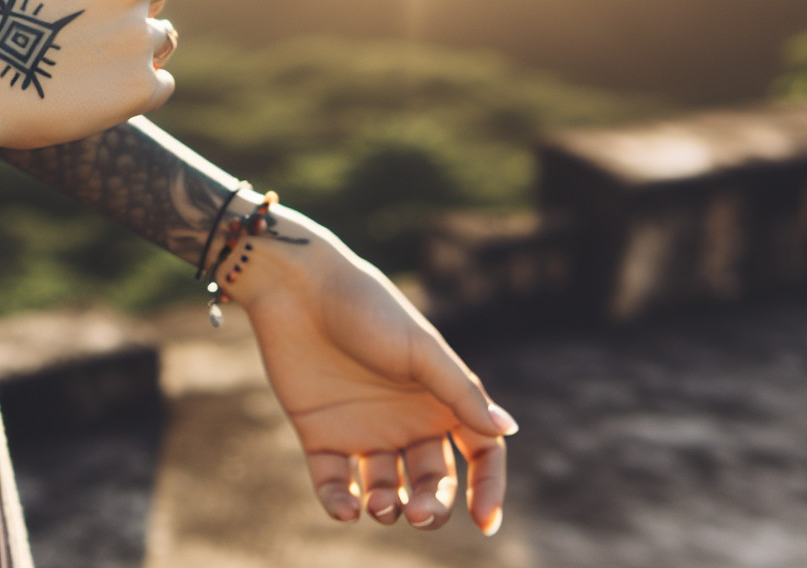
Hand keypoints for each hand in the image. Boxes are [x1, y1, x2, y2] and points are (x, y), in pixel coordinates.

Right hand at [0, 0, 175, 149]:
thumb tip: (121, 5)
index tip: (80, 3)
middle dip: (122, 15)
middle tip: (74, 44)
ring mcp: (138, 31)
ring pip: (159, 39)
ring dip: (131, 53)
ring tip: (77, 72)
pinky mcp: (139, 84)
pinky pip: (160, 85)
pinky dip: (132, 93)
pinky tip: (90, 98)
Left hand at [221, 201, 516, 534]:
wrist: (298, 287)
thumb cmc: (367, 309)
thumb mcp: (420, 350)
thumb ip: (460, 392)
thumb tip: (507, 430)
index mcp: (439, 400)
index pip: (478, 454)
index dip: (487, 488)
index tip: (485, 520)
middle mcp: (406, 421)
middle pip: (431, 482)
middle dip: (431, 507)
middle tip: (418, 515)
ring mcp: (363, 431)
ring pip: (386, 491)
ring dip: (388, 508)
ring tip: (380, 505)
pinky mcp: (319, 436)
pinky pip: (334, 484)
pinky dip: (340, 503)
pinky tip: (346, 508)